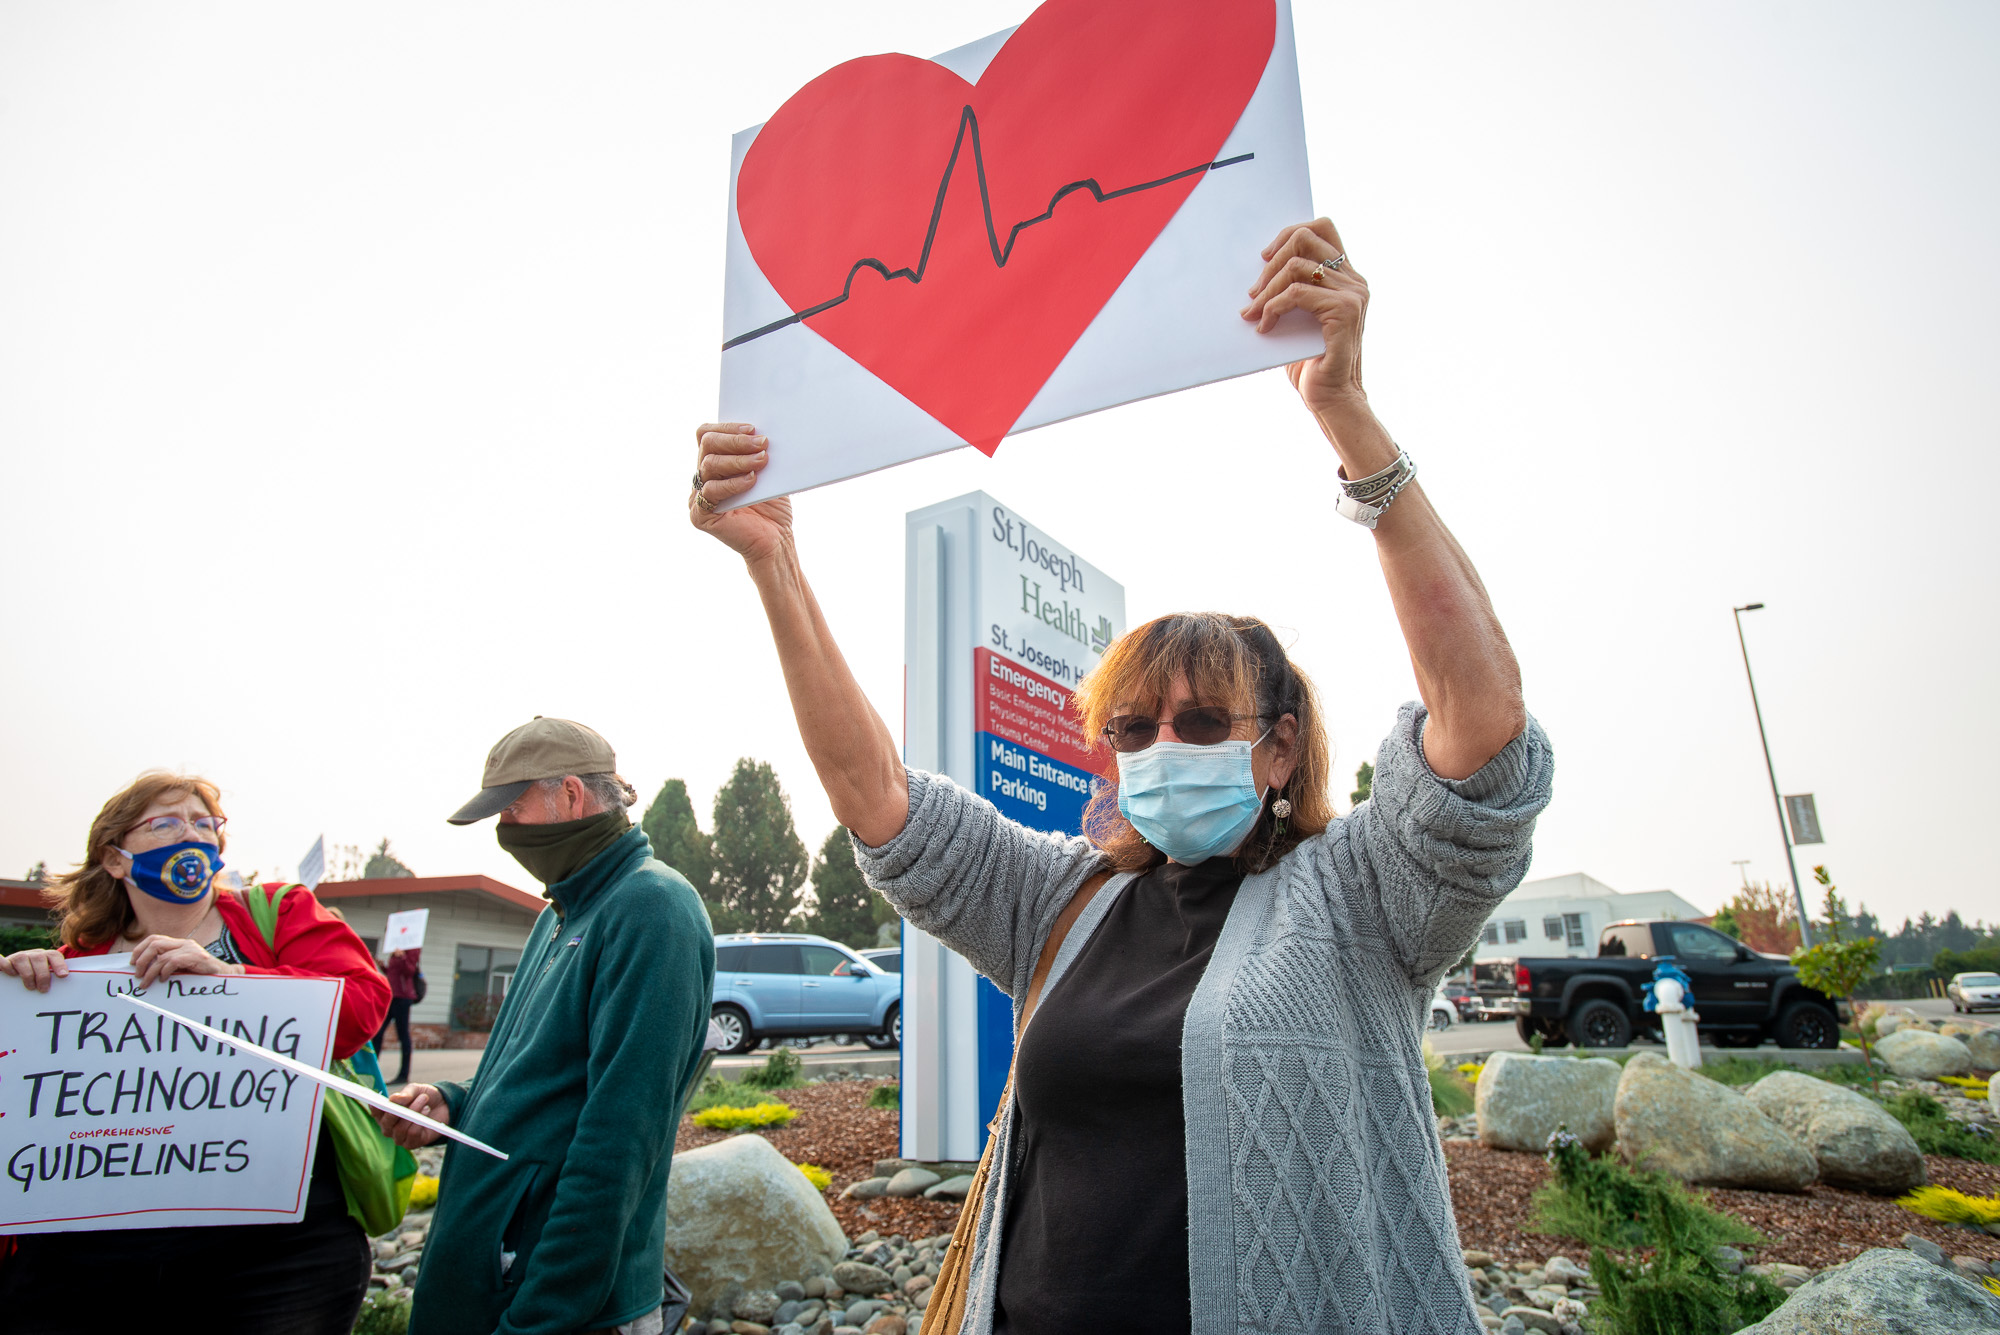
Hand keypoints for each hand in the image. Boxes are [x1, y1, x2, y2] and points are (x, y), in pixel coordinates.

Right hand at [1, 948, 68, 992]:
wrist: (13, 972)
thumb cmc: (33, 979)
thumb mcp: (43, 977)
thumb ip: (52, 979)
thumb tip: (66, 986)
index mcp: (44, 957)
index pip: (54, 955)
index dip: (59, 964)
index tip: (63, 975)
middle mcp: (32, 954)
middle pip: (40, 958)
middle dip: (43, 975)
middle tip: (43, 989)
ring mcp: (18, 957)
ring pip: (23, 959)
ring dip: (28, 974)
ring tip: (31, 987)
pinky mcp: (6, 961)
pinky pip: (3, 961)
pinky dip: (7, 966)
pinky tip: (12, 974)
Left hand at [130, 935, 241, 988]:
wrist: (225, 975)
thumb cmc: (202, 973)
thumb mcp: (182, 966)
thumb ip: (167, 964)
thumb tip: (144, 970)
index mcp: (179, 943)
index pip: (153, 938)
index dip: (139, 949)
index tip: (132, 962)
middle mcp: (184, 943)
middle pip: (154, 944)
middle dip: (141, 960)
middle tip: (137, 974)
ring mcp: (191, 949)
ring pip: (161, 956)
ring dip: (149, 972)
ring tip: (146, 983)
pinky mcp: (197, 957)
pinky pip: (173, 962)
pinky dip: (164, 972)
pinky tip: (164, 979)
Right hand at [374, 1083, 447, 1148]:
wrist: (443, 1106)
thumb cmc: (423, 1097)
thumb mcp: (416, 1090)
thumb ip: (406, 1093)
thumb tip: (394, 1099)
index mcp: (385, 1114)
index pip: (376, 1112)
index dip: (375, 1108)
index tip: (377, 1101)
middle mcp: (388, 1128)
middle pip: (387, 1122)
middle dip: (398, 1109)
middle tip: (410, 1098)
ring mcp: (399, 1138)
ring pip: (401, 1128)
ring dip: (414, 1111)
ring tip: (424, 1098)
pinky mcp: (411, 1144)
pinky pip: (412, 1134)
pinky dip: (420, 1122)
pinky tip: (426, 1112)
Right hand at [688, 422, 794, 566]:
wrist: (777, 541)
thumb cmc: (773, 507)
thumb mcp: (767, 472)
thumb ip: (757, 451)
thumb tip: (761, 430)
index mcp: (714, 463)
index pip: (707, 434)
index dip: (727, 427)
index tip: (753, 428)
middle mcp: (702, 477)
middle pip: (707, 444)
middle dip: (736, 440)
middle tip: (762, 443)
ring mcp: (698, 496)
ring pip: (709, 464)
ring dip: (739, 460)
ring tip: (762, 461)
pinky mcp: (700, 516)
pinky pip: (710, 492)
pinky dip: (733, 483)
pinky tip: (752, 481)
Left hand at [1242, 218, 1369, 416]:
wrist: (1332, 399)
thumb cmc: (1311, 362)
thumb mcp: (1298, 318)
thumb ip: (1291, 290)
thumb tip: (1257, 269)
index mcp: (1346, 277)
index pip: (1321, 227)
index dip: (1289, 232)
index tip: (1265, 258)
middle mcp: (1354, 280)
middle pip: (1306, 237)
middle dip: (1272, 261)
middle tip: (1253, 291)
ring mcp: (1352, 293)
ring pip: (1296, 266)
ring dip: (1266, 289)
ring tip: (1253, 312)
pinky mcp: (1344, 310)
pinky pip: (1296, 294)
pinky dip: (1272, 308)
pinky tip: (1264, 327)